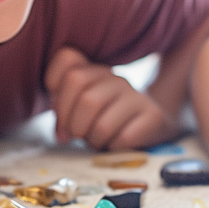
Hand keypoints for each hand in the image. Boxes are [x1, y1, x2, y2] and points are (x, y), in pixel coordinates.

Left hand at [45, 47, 182, 150]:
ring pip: (101, 124)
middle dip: (72, 124)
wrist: (149, 126)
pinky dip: (113, 148)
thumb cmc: (105, 120)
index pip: (66, 59)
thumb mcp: (79, 110)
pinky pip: (123, 139)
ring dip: (93, 140)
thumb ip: (63, 111)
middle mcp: (114, 77)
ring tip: (97, 140)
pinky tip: (116, 144)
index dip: (56, 89)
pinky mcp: (152, 115)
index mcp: (92, 70)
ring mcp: (135, 95)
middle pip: (83, 96)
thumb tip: (62, 134)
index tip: (61, 115)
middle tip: (76, 136)